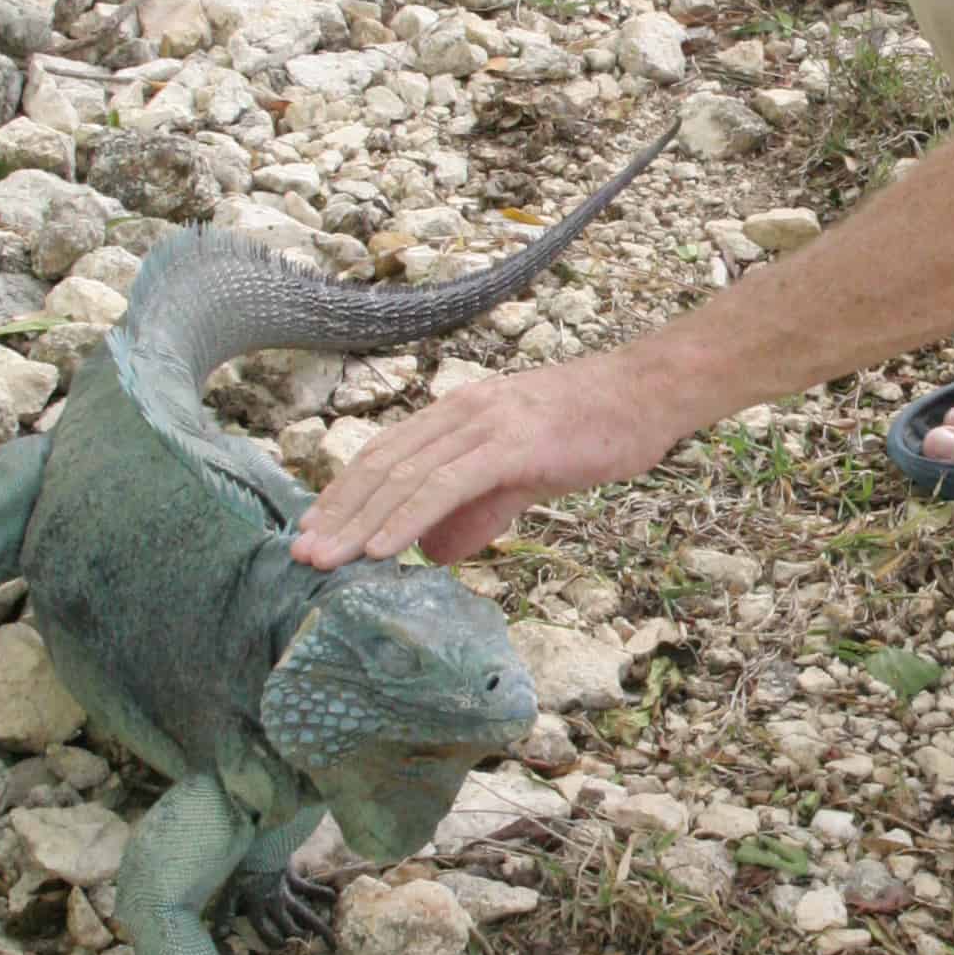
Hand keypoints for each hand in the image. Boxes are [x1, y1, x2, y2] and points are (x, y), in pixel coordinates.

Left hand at [289, 358, 666, 569]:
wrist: (651, 393)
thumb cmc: (597, 430)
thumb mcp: (527, 474)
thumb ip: (480, 509)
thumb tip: (435, 550)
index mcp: (460, 414)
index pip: (386, 454)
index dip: (345, 494)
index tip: (315, 532)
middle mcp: (461, 411)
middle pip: (381, 464)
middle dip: (338, 512)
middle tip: (302, 556)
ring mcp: (485, 423)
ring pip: (404, 476)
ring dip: (360, 522)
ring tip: (327, 561)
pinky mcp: (511, 441)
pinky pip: (446, 484)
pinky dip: (406, 517)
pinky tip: (383, 549)